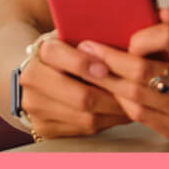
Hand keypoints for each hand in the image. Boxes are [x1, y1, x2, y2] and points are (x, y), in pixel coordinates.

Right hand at [17, 33, 131, 138]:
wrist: (38, 76)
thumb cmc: (68, 53)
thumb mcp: (73, 37)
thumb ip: (91, 37)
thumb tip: (126, 43)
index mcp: (40, 51)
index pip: (57, 55)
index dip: (83, 63)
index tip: (107, 68)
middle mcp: (31, 80)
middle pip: (80, 96)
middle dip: (114, 97)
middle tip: (137, 94)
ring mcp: (36, 107)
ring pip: (86, 118)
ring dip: (115, 113)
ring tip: (136, 105)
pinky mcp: (44, 128)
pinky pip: (84, 131)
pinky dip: (107, 123)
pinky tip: (120, 114)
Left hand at [78, 5, 168, 140]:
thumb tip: (158, 11)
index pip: (168, 37)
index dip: (142, 36)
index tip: (127, 38)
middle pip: (142, 71)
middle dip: (108, 59)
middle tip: (85, 50)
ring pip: (135, 95)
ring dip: (106, 80)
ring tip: (88, 68)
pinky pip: (138, 114)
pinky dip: (119, 100)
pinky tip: (109, 87)